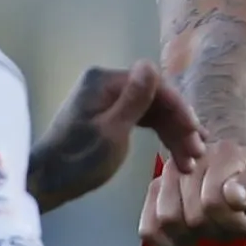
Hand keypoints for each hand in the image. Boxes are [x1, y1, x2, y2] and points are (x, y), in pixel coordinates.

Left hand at [29, 62, 202, 212]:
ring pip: (151, 112)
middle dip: (179, 126)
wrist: (46, 182)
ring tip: (191, 161)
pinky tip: (176, 153)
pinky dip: (158, 136)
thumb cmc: (78, 160)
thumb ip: (134, 100)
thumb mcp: (112, 132)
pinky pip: (141, 120)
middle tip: (198, 153)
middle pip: (155, 99)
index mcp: (105, 81)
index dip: (180, 110)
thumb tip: (151, 64)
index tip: (197, 134)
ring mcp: (107, 100)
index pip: (155, 87)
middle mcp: (107, 84)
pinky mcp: (108, 116)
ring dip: (172, 134)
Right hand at [138, 143, 245, 245]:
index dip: (235, 224)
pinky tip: (187, 237)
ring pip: (168, 220)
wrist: (237, 167)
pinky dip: (167, 242)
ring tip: (211, 227)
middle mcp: (190, 158)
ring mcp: (168, 173)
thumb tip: (233, 196)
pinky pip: (148, 228)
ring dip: (193, 235)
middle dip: (217, 230)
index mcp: (224, 152)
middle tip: (232, 225)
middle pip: (192, 216)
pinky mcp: (154, 191)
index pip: (214, 203)